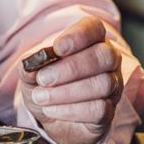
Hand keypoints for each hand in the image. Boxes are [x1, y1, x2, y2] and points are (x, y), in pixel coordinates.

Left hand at [18, 17, 122, 143]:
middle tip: (43, 78)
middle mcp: (107, 60)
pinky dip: (72, 110)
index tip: (57, 48)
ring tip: (41, 97)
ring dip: (67, 92)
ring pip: (103, 84)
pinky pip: (99, 109)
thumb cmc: (45, 84)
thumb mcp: (31, 72)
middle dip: (72, 68)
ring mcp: (113, 86)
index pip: (94, 28)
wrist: (49, 115)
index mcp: (91, 40)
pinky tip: (52, 110)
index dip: (78, 36)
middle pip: (104, 56)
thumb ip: (30, 65)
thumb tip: (30, 65)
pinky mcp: (109, 111)